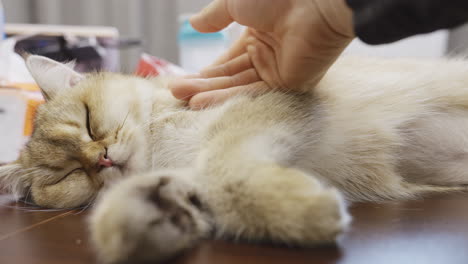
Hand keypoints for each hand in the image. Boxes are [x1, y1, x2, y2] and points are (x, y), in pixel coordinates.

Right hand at [170, 0, 354, 108]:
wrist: (312, 2)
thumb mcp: (235, 3)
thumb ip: (215, 16)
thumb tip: (193, 24)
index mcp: (257, 36)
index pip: (228, 61)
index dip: (207, 71)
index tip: (185, 80)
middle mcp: (267, 56)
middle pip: (229, 76)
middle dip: (202, 84)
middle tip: (176, 92)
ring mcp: (277, 72)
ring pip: (237, 86)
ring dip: (210, 93)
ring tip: (183, 99)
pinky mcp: (288, 84)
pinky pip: (253, 92)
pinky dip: (227, 97)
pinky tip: (203, 101)